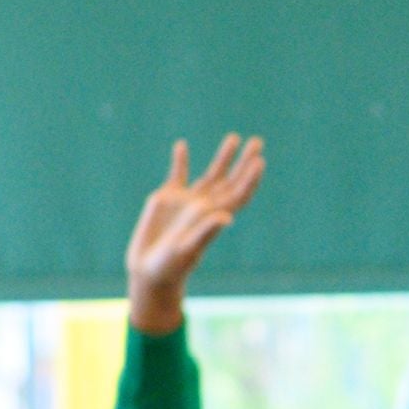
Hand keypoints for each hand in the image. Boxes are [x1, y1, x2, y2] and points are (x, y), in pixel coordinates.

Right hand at [122, 135, 264, 333]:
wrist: (149, 270)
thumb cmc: (172, 265)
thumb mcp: (189, 248)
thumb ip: (206, 231)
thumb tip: (228, 217)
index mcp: (214, 217)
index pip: (238, 194)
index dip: (250, 178)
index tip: (259, 161)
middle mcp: (205, 206)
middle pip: (230, 180)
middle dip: (243, 161)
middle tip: (258, 141)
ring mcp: (188, 202)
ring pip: (211, 175)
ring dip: (223, 157)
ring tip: (234, 137)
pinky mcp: (168, 199)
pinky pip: (178, 175)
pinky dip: (180, 161)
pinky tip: (182, 146)